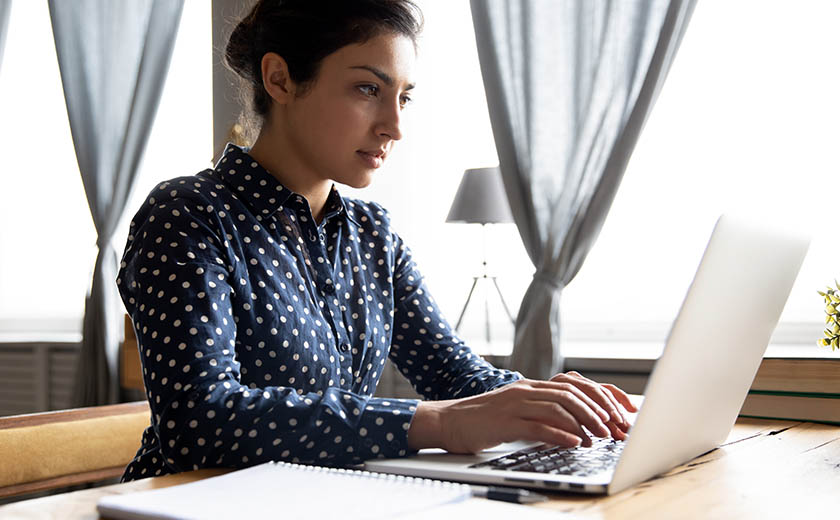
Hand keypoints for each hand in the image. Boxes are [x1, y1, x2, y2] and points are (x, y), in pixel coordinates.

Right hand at [407, 373, 637, 453]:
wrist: (448, 421)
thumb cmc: (483, 420)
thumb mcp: (518, 412)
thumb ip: (544, 414)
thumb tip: (578, 429)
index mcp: (532, 386)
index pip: (576, 386)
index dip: (602, 399)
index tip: (621, 416)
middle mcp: (527, 390)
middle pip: (572, 394)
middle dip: (600, 411)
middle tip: (617, 429)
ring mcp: (515, 404)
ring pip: (559, 407)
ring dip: (585, 423)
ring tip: (602, 437)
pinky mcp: (505, 421)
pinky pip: (538, 425)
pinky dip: (560, 434)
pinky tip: (575, 443)